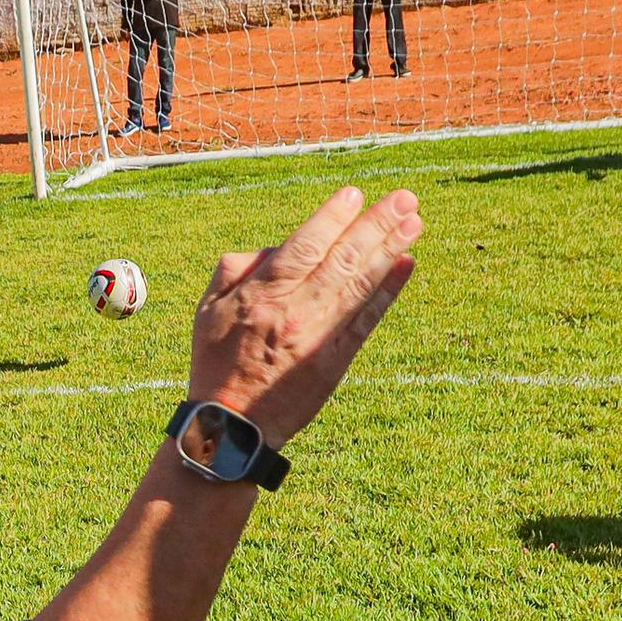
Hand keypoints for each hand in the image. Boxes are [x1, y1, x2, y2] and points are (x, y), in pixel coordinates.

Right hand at [185, 183, 419, 444]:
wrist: (232, 425)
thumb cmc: (216, 362)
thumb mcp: (207, 310)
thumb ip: (236, 269)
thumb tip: (274, 248)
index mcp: (261, 295)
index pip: (303, 247)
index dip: (331, 219)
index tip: (355, 194)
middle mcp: (294, 312)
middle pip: (341, 260)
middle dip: (375, 225)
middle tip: (404, 199)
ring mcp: (318, 337)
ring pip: (359, 285)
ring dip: (390, 250)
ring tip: (414, 222)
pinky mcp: (335, 360)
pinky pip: (366, 319)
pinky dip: (387, 291)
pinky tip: (405, 265)